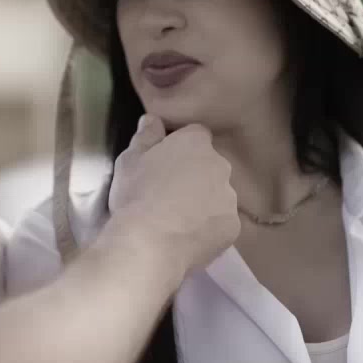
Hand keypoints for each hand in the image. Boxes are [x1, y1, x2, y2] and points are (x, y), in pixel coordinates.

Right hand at [107, 115, 238, 274]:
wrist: (149, 243)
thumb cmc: (136, 195)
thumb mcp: (129, 160)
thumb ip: (145, 136)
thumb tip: (152, 118)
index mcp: (195, 144)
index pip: (196, 135)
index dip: (181, 147)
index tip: (165, 162)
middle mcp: (220, 166)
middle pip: (211, 165)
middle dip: (196, 175)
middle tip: (169, 193)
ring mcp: (229, 198)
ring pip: (218, 195)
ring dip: (204, 201)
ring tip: (177, 221)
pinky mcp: (233, 227)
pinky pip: (222, 223)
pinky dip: (209, 228)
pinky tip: (188, 238)